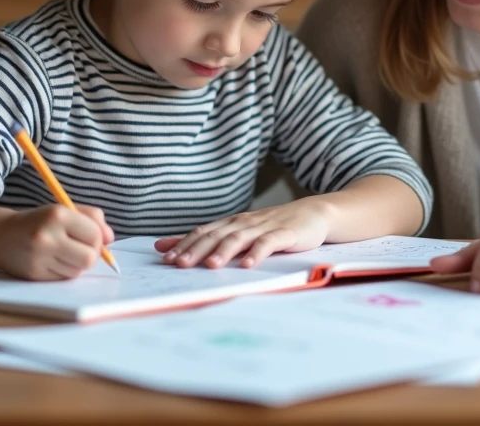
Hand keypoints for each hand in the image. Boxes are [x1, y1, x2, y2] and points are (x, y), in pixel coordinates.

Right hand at [0, 204, 114, 280]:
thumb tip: (110, 239)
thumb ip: (93, 219)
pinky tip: (53, 261)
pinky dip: (64, 271)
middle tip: (81, 248)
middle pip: (89, 258)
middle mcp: (47, 236)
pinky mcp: (34, 273)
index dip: (98, 240)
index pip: (94, 236)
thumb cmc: (41, 222)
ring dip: (77, 264)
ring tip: (64, 253)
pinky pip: (63, 278)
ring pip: (77, 271)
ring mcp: (39, 257)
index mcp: (58, 215)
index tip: (91, 238)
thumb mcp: (65, 210)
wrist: (2, 236)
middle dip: (90, 255)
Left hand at [154, 199, 332, 269]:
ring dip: (224, 251)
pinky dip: (257, 253)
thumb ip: (208, 240)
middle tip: (180, 264)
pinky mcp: (285, 233)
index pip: (203, 232)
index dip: (185, 244)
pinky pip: (269, 243)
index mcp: (232, 223)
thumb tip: (165, 246)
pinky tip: (248, 265)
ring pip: (240, 238)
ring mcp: (264, 227)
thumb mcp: (241, 231)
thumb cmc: (274, 226)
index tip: (166, 259)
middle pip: (217, 235)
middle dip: (197, 249)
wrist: (314, 213)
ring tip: (211, 266)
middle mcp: (244, 222)